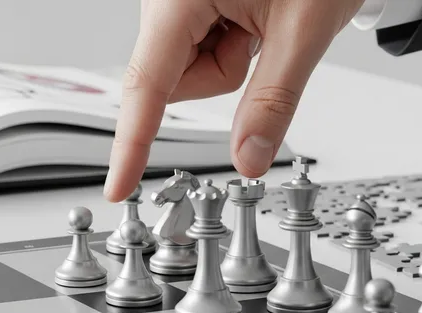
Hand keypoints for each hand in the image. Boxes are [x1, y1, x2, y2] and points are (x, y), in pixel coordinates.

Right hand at [103, 0, 363, 201]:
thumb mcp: (303, 31)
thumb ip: (273, 101)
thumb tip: (248, 158)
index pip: (148, 86)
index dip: (132, 144)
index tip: (118, 186)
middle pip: (171, 82)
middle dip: (221, 76)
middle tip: (258, 39)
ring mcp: (170, 4)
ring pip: (184, 73)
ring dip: (226, 62)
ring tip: (255, 21)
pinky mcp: (181, 8)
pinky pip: (193, 55)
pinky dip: (224, 49)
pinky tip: (245, 18)